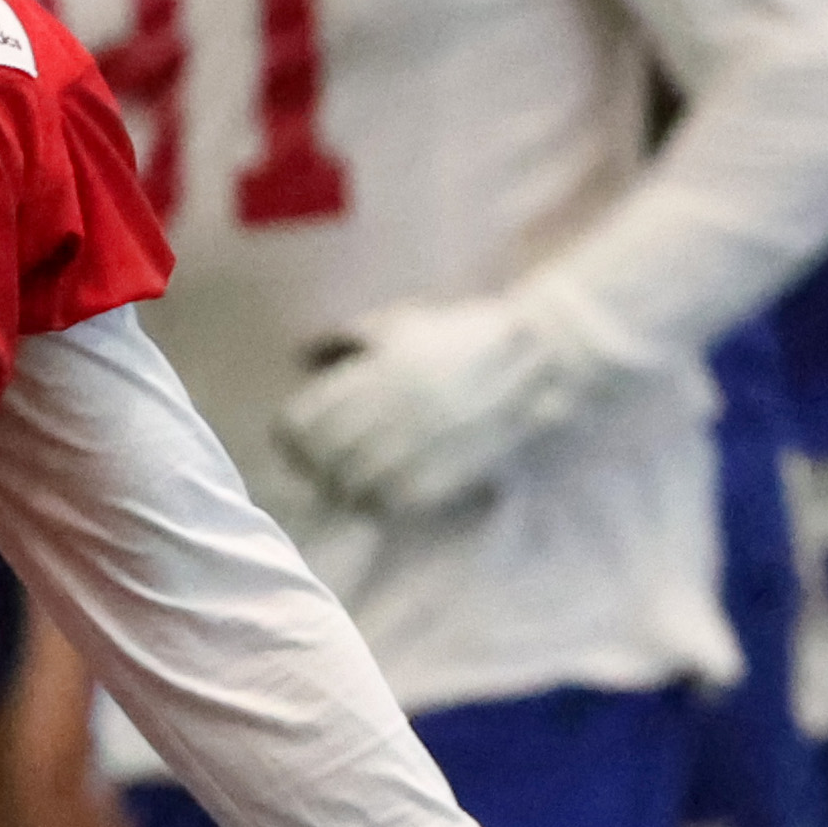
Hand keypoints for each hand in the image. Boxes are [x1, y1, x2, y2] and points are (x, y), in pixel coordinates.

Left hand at [275, 282, 633, 516]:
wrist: (537, 355)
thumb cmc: (458, 336)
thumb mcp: (397, 324)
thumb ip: (344, 338)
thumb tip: (301, 359)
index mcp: (375, 372)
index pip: (304, 422)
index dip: (290, 437)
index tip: (294, 441)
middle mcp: (394, 409)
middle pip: (324, 458)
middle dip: (312, 467)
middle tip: (314, 469)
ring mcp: (422, 443)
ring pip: (354, 486)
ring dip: (341, 488)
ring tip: (342, 484)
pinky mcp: (449, 472)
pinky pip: (395, 502)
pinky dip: (377, 503)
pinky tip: (376, 494)